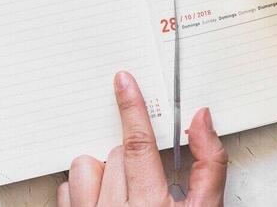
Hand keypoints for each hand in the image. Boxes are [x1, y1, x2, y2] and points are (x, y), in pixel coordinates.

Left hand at [58, 72, 226, 206]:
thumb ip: (208, 163)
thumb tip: (201, 120)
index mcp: (151, 206)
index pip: (137, 144)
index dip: (131, 107)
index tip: (123, 81)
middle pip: (116, 154)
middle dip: (133, 159)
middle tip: (149, 182)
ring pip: (85, 167)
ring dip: (103, 173)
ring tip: (123, 193)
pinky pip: (67, 190)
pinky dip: (84, 191)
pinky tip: (104, 203)